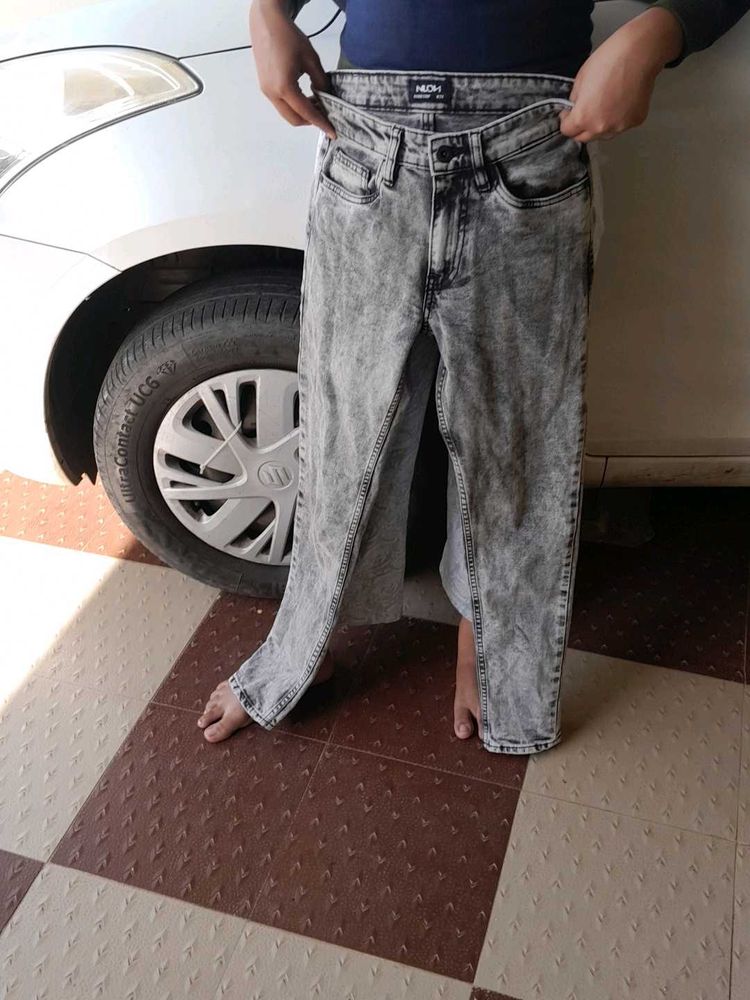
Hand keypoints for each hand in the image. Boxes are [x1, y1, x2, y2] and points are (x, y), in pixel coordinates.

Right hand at [249, 0, 336, 136]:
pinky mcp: (264, 86)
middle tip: (325, 112)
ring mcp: (266, 91)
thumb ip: (321, 82)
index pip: (306, 113)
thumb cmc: (289, 37)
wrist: (267, 22)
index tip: (333, 132)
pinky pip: (281, 104)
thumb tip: (326, 97)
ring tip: (316, 102)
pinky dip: (293, 105)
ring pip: (286, 113)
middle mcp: (272, 93)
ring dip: (301, 113)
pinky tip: (304, 95)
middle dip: (310, 121)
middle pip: (294, 120)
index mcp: (285, 87)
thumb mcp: (311, 59)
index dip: (321, 123)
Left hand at [559, 7, 683, 142]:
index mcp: (583, 117)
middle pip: (585, 138)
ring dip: (600, 126)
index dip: (566, 120)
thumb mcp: (581, 78)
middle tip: (585, 112)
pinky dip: (618, 119)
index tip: (569, 112)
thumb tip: (575, 108)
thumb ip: (575, 100)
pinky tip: (621, 102)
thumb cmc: (607, 61)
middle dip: (581, 127)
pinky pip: (621, 125)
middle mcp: (600, 128)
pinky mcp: (635, 121)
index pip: (567, 131)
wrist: (638, 54)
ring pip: (603, 134)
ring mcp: (620, 127)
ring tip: (605, 107)